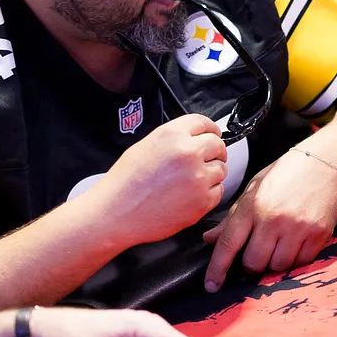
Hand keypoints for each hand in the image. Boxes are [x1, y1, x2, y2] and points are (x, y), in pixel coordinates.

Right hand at [86, 113, 226, 248]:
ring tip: (191, 182)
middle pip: (218, 145)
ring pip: (221, 169)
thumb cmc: (124, 183)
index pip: (204, 123)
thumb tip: (194, 139)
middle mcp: (188, 153)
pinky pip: (218, 192)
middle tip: (208, 160)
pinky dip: (209, 194)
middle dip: (216, 152)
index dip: (211, 130)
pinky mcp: (202, 201)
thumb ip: (173, 139)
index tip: (213, 135)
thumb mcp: (145, 146)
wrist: (116, 213)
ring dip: (212, 174)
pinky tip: (190, 196)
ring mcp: (198, 178)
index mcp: (172, 135)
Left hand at [202, 149, 336, 291]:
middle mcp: (273, 218)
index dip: (217, 268)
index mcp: (252, 206)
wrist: (326, 162)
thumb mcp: (254, 188)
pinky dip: (297, 257)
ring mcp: (297, 227)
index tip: (211, 285)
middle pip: (254, 263)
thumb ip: (233, 217)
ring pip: (278, 266)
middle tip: (260, 251)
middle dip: (253, 264)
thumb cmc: (287, 174)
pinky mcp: (318, 233)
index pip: (228, 244)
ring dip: (276, 261)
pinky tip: (298, 240)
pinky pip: (302, 262)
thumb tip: (209, 239)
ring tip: (282, 242)